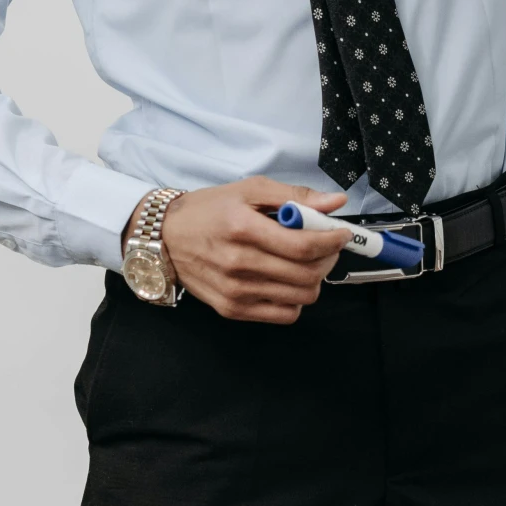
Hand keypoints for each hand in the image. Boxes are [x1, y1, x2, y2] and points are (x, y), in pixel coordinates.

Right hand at [151, 176, 351, 322]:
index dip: (332, 241)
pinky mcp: (232, 309)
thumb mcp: (250, 190)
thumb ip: (294, 196)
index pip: (303, 245)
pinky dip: (295, 300)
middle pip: (307, 274)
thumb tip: (335, 202)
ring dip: (314, 279)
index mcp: (243, 228)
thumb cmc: (209, 210)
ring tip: (306, 262)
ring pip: (301, 296)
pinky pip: (283, 315)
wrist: (164, 238)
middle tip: (326, 246)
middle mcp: (239, 264)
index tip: (341, 234)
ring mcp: (235, 291)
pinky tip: (288, 281)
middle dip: (328, 258)